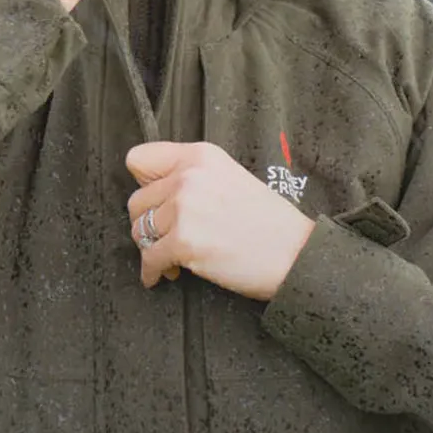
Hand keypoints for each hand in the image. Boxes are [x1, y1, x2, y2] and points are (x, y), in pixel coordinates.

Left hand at [126, 142, 316, 301]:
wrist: (296, 253)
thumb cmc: (268, 222)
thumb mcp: (229, 177)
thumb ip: (192, 177)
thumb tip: (156, 193)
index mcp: (199, 156)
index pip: (139, 159)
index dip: (143, 184)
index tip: (154, 201)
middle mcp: (188, 176)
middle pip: (136, 201)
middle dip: (148, 223)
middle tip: (165, 237)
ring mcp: (184, 208)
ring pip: (139, 231)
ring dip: (151, 248)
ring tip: (170, 257)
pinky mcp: (184, 241)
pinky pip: (149, 259)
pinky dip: (152, 272)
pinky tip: (164, 275)